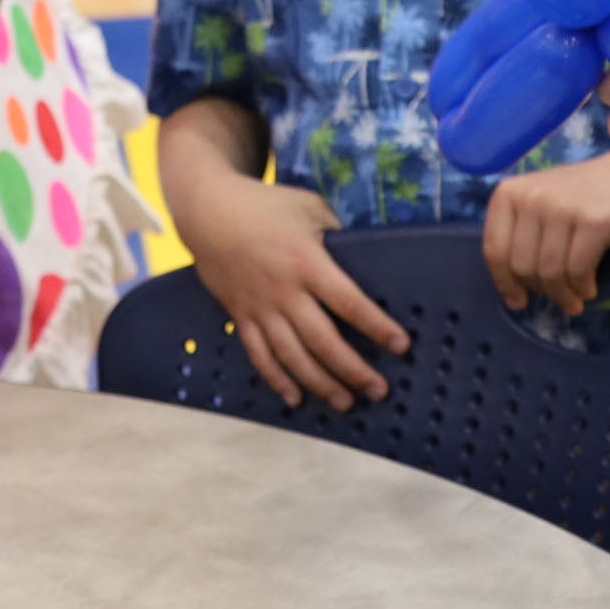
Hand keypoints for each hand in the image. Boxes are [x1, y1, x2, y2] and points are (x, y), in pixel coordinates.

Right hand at [178, 174, 407, 410]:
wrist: (209, 211)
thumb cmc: (265, 206)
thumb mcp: (310, 207)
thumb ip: (338, 234)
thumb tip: (364, 256)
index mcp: (307, 262)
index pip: (349, 302)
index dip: (377, 326)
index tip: (401, 345)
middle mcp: (284, 292)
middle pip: (323, 340)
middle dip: (353, 370)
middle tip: (379, 391)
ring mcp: (260, 308)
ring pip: (292, 356)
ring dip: (320, 383)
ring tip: (346, 403)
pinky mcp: (241, 316)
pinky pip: (259, 355)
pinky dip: (277, 380)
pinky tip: (295, 399)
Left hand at [482, 146, 609, 313]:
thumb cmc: (582, 199)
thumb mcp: (540, 208)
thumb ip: (521, 241)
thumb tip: (512, 297)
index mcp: (509, 193)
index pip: (495, 249)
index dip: (505, 282)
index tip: (518, 301)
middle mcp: (532, 196)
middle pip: (522, 265)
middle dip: (541, 291)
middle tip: (560, 299)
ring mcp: (563, 207)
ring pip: (549, 271)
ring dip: (564, 295)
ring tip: (576, 299)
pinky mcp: (594, 221)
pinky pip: (578, 270)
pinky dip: (582, 287)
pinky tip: (589, 288)